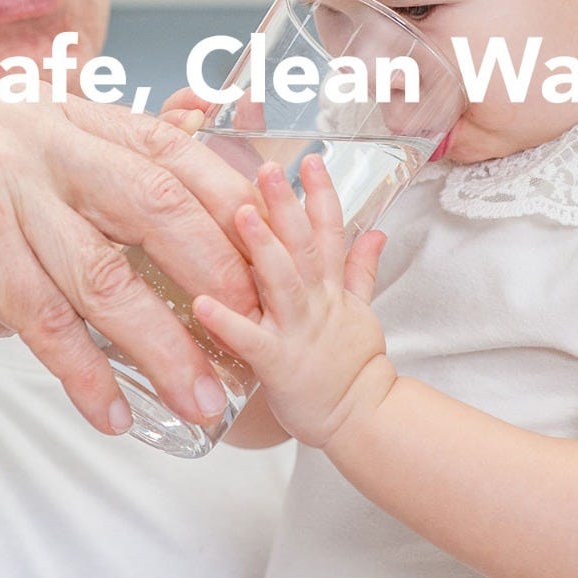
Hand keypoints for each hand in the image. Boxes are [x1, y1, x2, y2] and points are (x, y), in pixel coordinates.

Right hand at [0, 88, 260, 435]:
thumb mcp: (38, 187)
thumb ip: (112, 167)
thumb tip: (205, 130)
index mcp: (59, 112)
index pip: (169, 148)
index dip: (228, 206)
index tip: (270, 262)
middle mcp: (29, 133)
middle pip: (153, 203)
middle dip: (215, 274)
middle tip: (253, 332)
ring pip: (106, 274)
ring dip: (164, 346)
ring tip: (202, 395)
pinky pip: (48, 322)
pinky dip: (89, 374)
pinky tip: (117, 411)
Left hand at [192, 154, 393, 448]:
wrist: (362, 418)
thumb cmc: (351, 364)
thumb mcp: (362, 309)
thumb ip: (361, 267)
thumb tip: (376, 230)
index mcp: (330, 285)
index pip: (329, 229)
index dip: (320, 193)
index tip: (309, 160)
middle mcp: (315, 300)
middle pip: (303, 244)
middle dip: (286, 205)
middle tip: (266, 169)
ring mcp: (298, 330)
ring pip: (281, 281)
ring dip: (263, 247)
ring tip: (241, 214)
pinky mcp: (278, 363)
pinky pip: (249, 340)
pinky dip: (227, 321)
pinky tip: (201, 302)